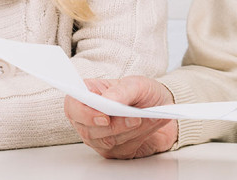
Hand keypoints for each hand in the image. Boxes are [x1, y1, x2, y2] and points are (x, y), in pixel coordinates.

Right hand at [64, 76, 178, 158]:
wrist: (163, 109)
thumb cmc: (144, 93)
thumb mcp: (137, 84)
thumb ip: (121, 91)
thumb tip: (108, 100)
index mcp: (88, 96)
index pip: (72, 106)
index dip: (84, 114)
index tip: (104, 116)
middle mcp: (88, 119)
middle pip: (88, 130)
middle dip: (115, 126)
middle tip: (134, 118)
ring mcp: (99, 137)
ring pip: (107, 142)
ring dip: (130, 131)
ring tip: (148, 118)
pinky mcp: (114, 151)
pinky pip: (122, 149)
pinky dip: (138, 137)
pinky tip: (150, 125)